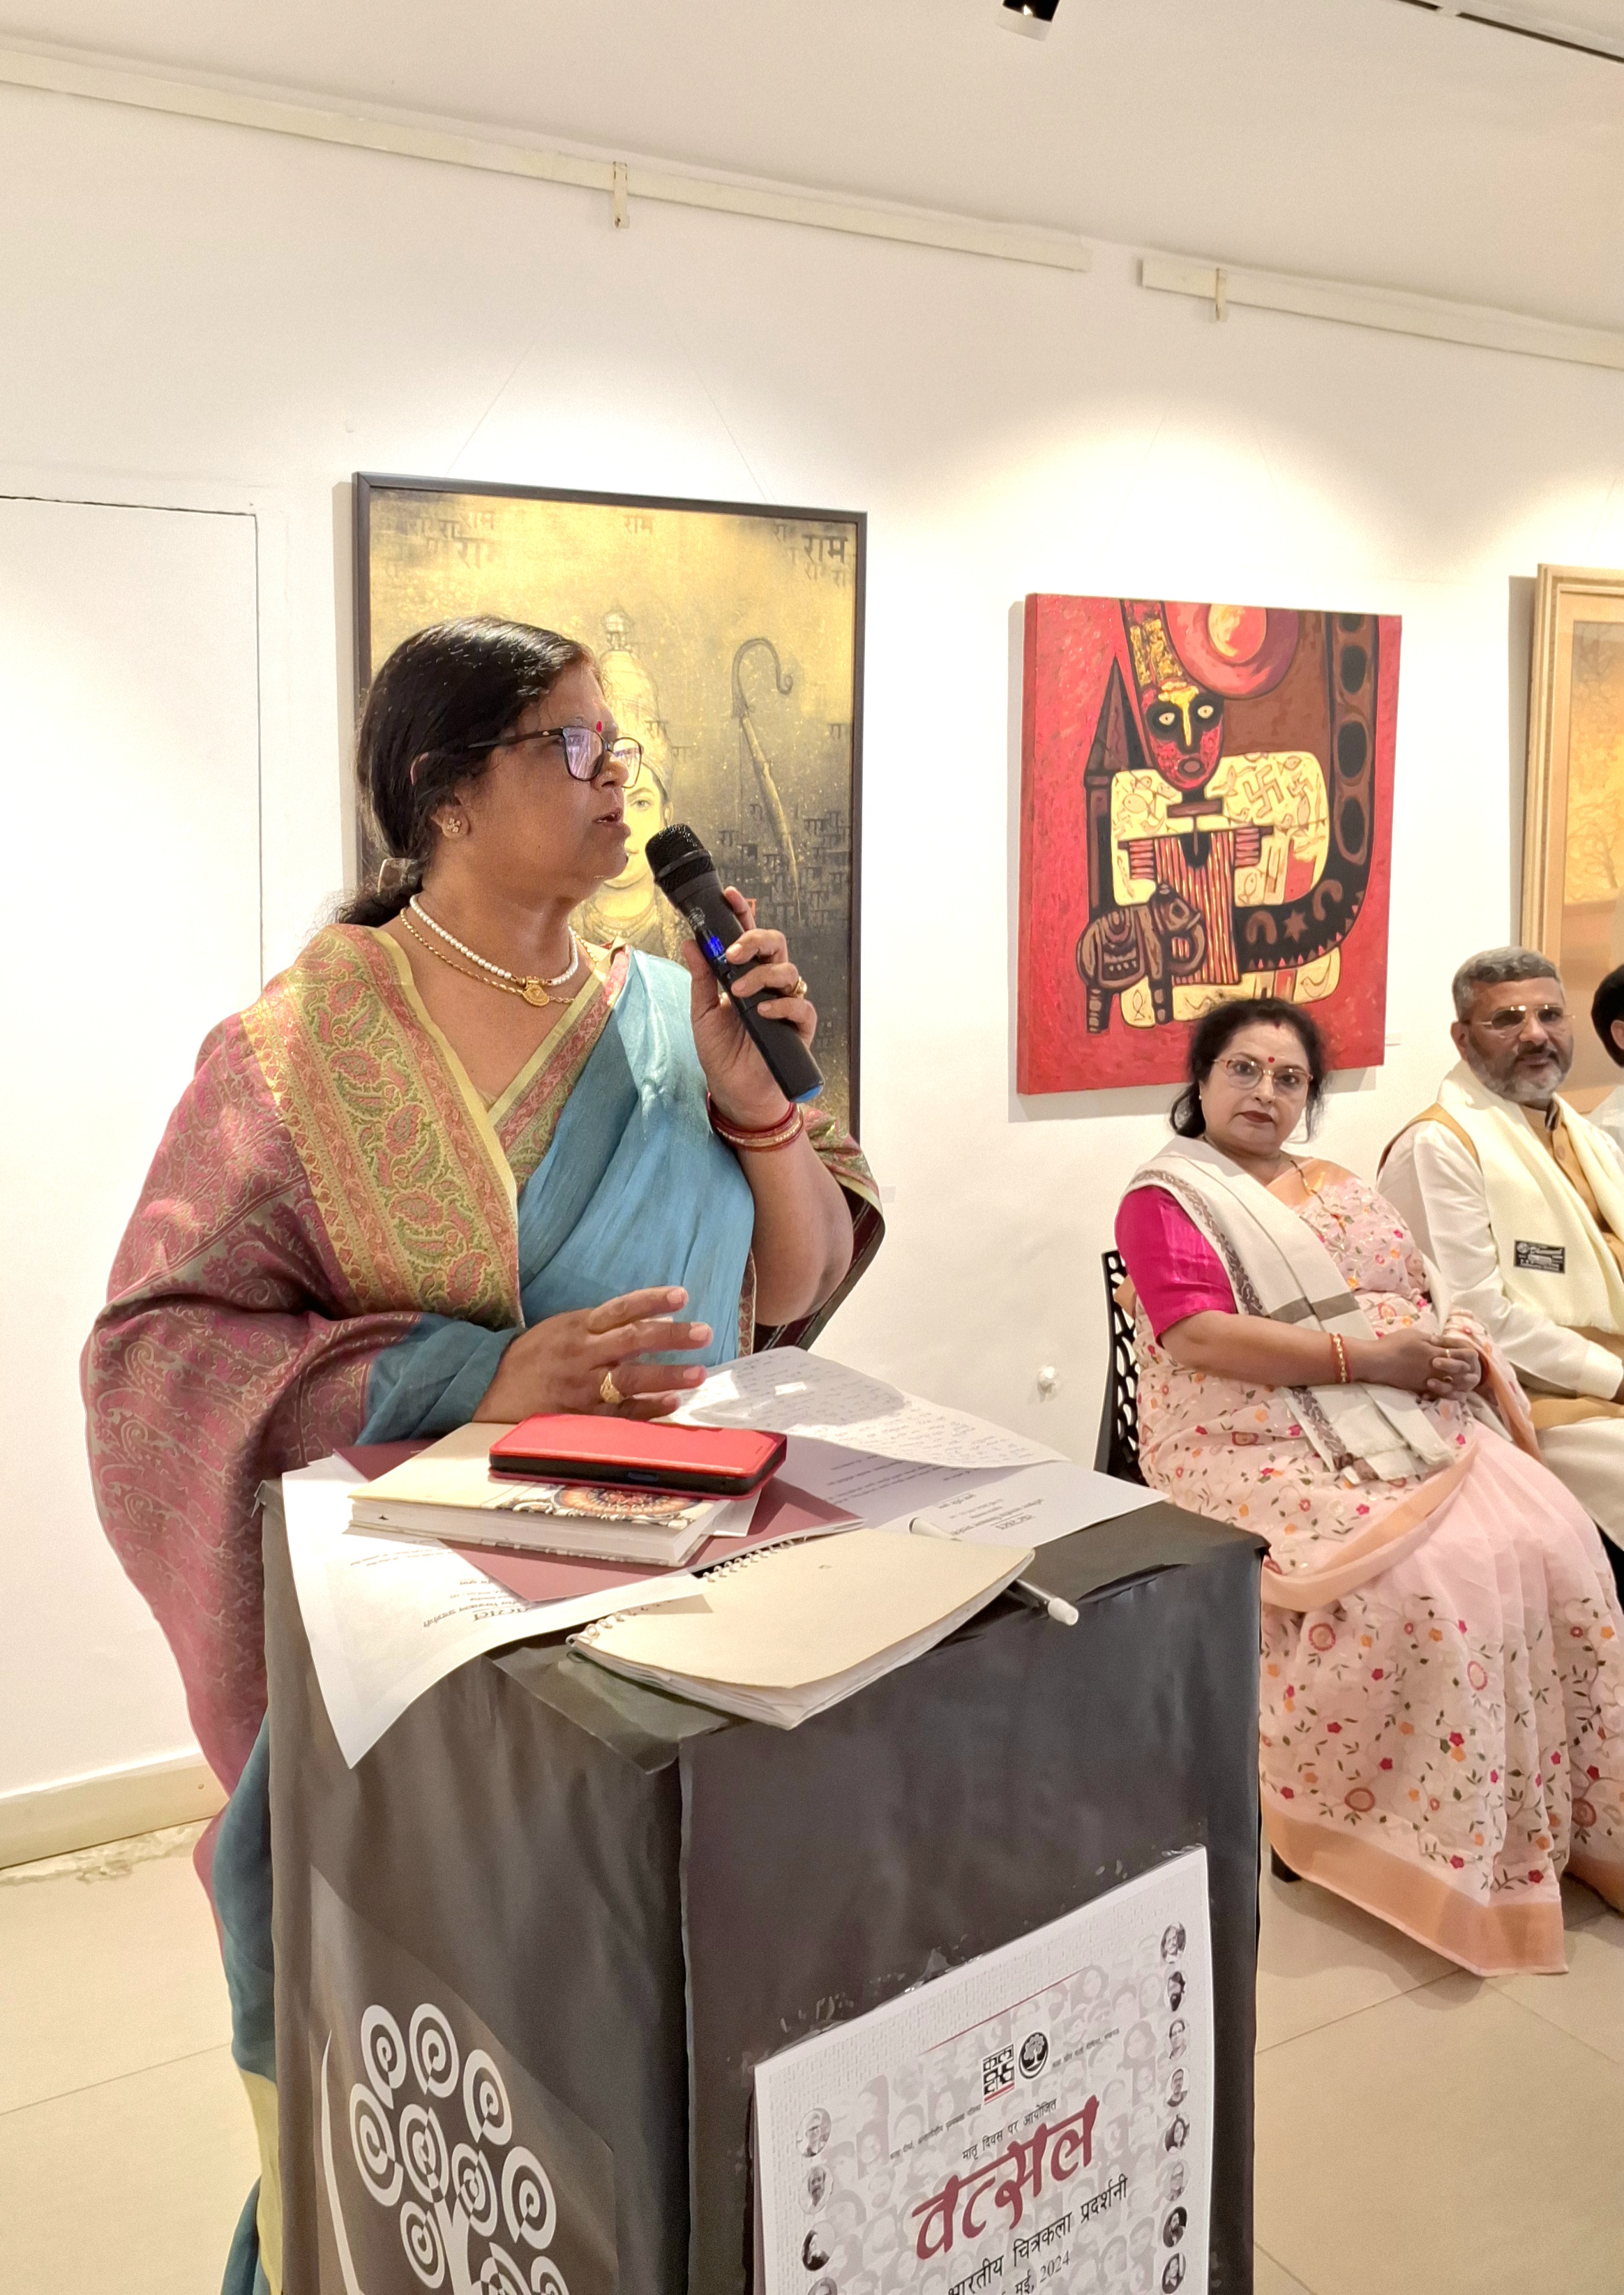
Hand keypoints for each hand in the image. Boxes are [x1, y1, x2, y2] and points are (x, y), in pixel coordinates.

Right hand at [472, 1288, 711, 1422]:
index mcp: (578, 1327)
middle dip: (671, 1337)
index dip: (652, 1301)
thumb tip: (657, 1321)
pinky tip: (671, 1403)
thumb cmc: (536, 1356)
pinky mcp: (579, 1416)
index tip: (682, 1296)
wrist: (490, 1391)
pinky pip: (618, 1413)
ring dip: (666, 1376)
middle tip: (704, 1333)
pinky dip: (646, 1408)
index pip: (621, 1309)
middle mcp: (581, 1354)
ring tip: (698, 1373)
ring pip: (628, 1379)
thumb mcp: (564, 1328)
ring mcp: (580, 1386)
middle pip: (631, 1341)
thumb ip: (605, 1326)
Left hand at [677, 887, 817, 1127]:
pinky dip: (782, 1004)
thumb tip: (689, 941)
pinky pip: (801, 1004)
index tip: (730, 896)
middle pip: (775, 943)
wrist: (734, 1091)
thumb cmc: (720, 1053)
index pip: (748, 936)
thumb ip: (701, 977)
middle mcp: (767, 983)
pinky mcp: (799, 1026)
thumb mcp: (701, 1012)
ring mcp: (785, 1002)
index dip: (743, 913)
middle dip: (754, 939)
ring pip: (787, 969)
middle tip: (732, 953)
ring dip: (761, 975)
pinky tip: (763, 1012)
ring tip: (738, 993)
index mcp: (744, 974)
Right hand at [1358, 1327, 1480, 1398]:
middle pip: (1459, 1370)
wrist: (1377, 1361)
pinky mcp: (1419, 1388)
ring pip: (1452, 1384)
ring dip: (1462, 1385)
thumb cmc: (1393, 1344)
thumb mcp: (1414, 1334)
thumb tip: (1441, 1340)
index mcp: (1435, 1351)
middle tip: (1474, 1371)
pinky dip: (1448, 1394)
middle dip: (1469, 1370)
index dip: (1467, 1353)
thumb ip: (1430, 1338)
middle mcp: (1435, 1367)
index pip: (1459, 1352)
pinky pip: (1438, 1394)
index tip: (1471, 1353)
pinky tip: (1454, 1395)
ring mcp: (1427, 1379)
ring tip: (1468, 1386)